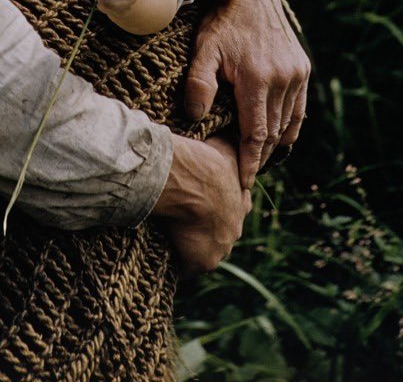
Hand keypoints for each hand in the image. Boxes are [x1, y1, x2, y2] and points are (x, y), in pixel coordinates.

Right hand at [153, 134, 250, 274]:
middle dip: (206, 227)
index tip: (202, 200)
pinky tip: (160, 250)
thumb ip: (227, 149)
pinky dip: (175, 260)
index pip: (235, 207)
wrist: (192, 180)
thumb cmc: (205, 158)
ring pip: (205, 249)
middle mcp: (235, 227)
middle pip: (220, 232)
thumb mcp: (223, 147)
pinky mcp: (202, 261)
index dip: (218, 204)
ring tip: (167, 234)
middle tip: (183, 218)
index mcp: (242, 201)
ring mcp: (221, 247)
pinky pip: (186, 265)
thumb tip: (227, 136)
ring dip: (189, 244)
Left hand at [184, 0, 309, 188]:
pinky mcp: (302, 67)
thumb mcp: (204, 50)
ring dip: (276, 143)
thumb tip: (196, 118)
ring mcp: (296, 73)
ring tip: (260, 159)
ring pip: (288, 122)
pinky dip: (291, 125)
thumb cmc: (221, 22)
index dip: (250, 161)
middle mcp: (283, 79)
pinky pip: (299, 107)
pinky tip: (279, 137)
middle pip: (273, 132)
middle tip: (247, 174)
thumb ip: (199, 84)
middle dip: (261, 156)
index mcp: (257, 78)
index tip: (244, 182)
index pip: (256, 134)